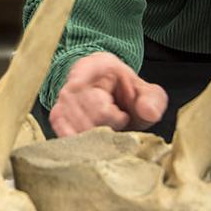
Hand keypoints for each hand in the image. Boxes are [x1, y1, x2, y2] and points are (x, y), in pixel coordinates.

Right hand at [49, 51, 167, 136]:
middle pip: (84, 117)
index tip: (123, 117)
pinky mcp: (57, 117)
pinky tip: (94, 141)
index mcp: (95, 66)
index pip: (94, 98)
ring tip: (107, 129)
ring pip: (73, 129)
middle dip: (105, 128)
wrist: (115, 95)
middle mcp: (72, 82)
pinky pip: (64, 135)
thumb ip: (153, 100)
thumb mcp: (148, 94)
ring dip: (93, 137)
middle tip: (117, 124)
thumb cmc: (129, 94)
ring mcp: (61, 100)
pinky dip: (81, 143)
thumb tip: (148, 111)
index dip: (110, 114)